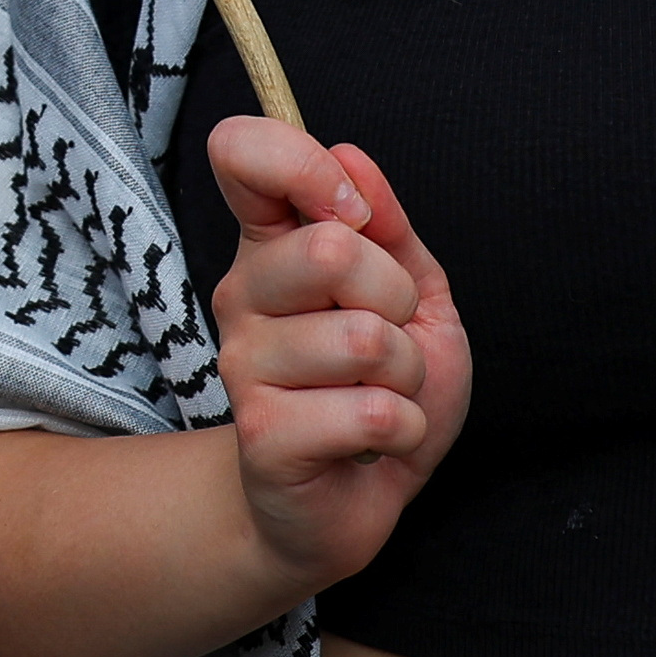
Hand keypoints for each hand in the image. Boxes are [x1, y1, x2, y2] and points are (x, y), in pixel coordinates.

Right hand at [205, 115, 469, 596]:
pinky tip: (373, 443)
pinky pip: (373, 411)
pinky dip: (404, 429)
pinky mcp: (264, 434)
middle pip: (332, 248)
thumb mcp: (414, 297)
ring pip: (366, 339)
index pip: (241, 153)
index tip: (353, 211)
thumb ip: (391, 228)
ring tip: (380, 397)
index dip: (303, 164)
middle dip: (400, 300)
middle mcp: (241, 296)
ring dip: (407, 377)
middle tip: (389, 341)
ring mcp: (244, 365)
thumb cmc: (378, 391)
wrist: (353, 502)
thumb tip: (351, 156)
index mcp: (271, 246)